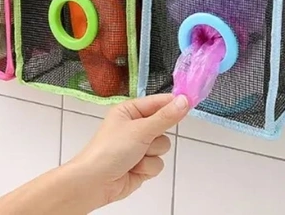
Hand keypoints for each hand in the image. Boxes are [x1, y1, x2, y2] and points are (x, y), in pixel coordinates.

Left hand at [70, 94, 189, 209]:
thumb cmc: (112, 149)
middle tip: (145, 139)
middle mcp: (135, 126)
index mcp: (130, 110)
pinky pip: (158, 163)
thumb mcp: (140, 130)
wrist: (95, 183)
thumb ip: (165, 117)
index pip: (157, 102)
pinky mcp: (142, 164)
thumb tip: (185, 100)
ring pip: (162, 146)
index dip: (172, 103)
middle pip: (163, 126)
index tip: (189, 101)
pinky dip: (148, 167)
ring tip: (135, 157)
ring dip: (151, 154)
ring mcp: (139, 146)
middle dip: (156, 136)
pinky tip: (134, 169)